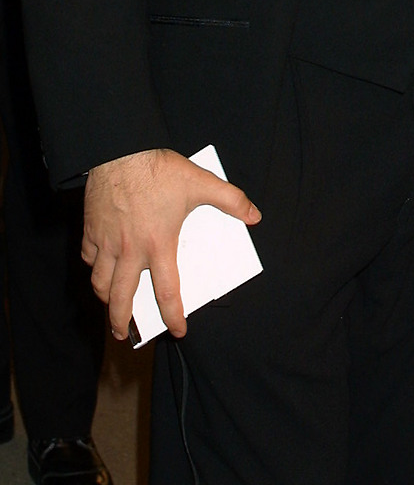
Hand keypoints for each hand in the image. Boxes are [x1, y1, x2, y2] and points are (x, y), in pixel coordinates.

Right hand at [81, 148, 260, 339]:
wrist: (120, 151)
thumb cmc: (159, 169)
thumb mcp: (201, 182)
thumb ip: (231, 200)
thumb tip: (254, 215)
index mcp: (159, 244)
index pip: (166, 292)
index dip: (173, 316)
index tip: (177, 329)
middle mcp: (130, 250)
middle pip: (121, 298)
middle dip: (121, 321)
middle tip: (122, 333)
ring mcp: (107, 242)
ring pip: (100, 282)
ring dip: (105, 298)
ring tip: (109, 304)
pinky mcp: (91, 230)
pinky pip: (88, 257)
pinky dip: (93, 266)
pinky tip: (98, 266)